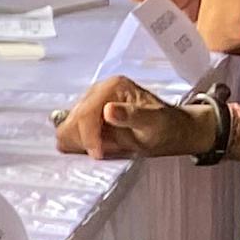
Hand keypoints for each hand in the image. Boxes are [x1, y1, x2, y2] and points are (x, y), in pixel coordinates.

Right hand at [54, 72, 217, 162]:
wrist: (172, 130)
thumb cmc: (167, 127)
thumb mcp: (155, 123)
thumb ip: (132, 116)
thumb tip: (108, 110)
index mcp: (112, 86)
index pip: (86, 113)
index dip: (89, 136)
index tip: (98, 154)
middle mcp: (98, 90)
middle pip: (73, 119)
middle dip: (85, 140)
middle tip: (104, 152)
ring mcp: (90, 101)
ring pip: (67, 126)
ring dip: (81, 143)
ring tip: (103, 149)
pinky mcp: (86, 114)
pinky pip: (70, 131)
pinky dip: (78, 143)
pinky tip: (97, 146)